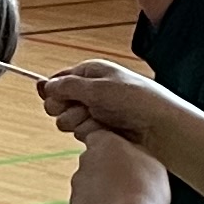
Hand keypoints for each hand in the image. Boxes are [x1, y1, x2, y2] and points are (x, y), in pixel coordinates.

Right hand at [35, 59, 176, 147]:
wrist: (159, 126)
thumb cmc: (136, 100)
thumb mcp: (98, 87)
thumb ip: (67, 86)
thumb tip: (44, 85)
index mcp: (92, 72)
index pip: (59, 80)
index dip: (54, 91)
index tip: (57, 99)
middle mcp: (92, 90)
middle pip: (58, 101)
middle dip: (65, 109)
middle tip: (83, 109)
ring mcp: (95, 110)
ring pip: (66, 119)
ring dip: (78, 122)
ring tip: (98, 120)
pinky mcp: (99, 128)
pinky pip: (80, 132)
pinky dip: (88, 132)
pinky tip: (103, 130)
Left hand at [67, 126, 172, 203]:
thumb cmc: (143, 192)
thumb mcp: (154, 161)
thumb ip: (137, 149)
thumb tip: (129, 149)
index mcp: (104, 142)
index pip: (102, 135)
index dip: (115, 148)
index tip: (127, 158)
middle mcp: (85, 159)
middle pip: (96, 159)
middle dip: (108, 167)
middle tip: (130, 180)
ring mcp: (78, 183)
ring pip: (91, 181)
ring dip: (104, 187)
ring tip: (125, 200)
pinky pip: (88, 201)